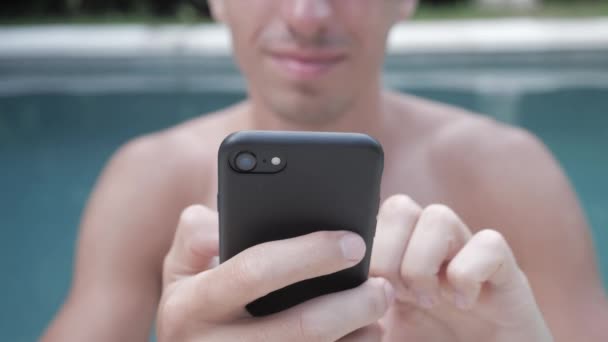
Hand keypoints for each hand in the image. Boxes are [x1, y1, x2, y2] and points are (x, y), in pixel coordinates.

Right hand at [157, 205, 394, 341]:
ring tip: (378, 306)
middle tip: (382, 284)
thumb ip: (197, 234)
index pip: (255, 272)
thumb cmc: (193, 300)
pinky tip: (366, 334)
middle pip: (301, 328)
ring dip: (359, 333)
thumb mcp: (180, 265)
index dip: (308, 255)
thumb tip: (226, 222)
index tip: (352, 242)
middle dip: (352, 304)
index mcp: (191, 305)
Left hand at [370, 195, 553, 341]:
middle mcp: (430, 253)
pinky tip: (464, 303)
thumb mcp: (378, 335)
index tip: (359, 284)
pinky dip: (469, 272)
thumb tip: (332, 292)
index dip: (359, 244)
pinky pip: (490, 243)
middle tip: (394, 296)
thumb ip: (356, 310)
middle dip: (388, 252)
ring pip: (439, 215)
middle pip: (399, 207)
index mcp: (395, 262)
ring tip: (428, 301)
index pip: (369, 218)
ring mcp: (467, 259)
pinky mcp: (507, 275)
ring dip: (422, 261)